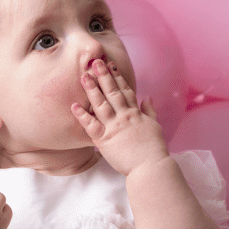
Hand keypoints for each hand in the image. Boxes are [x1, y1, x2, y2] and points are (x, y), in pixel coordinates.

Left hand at [73, 59, 167, 175]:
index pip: (125, 90)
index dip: (117, 77)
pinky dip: (82, 115)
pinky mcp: (104, 140)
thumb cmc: (153, 149)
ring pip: (101, 104)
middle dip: (103, 75)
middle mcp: (124, 117)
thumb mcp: (155, 126)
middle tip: (95, 62)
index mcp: (135, 113)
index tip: (111, 64)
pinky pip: (91, 125)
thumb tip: (148, 97)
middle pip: (112, 92)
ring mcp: (114, 127)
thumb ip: (149, 111)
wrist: (151, 167)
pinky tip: (74, 105)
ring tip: (84, 76)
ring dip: (92, 89)